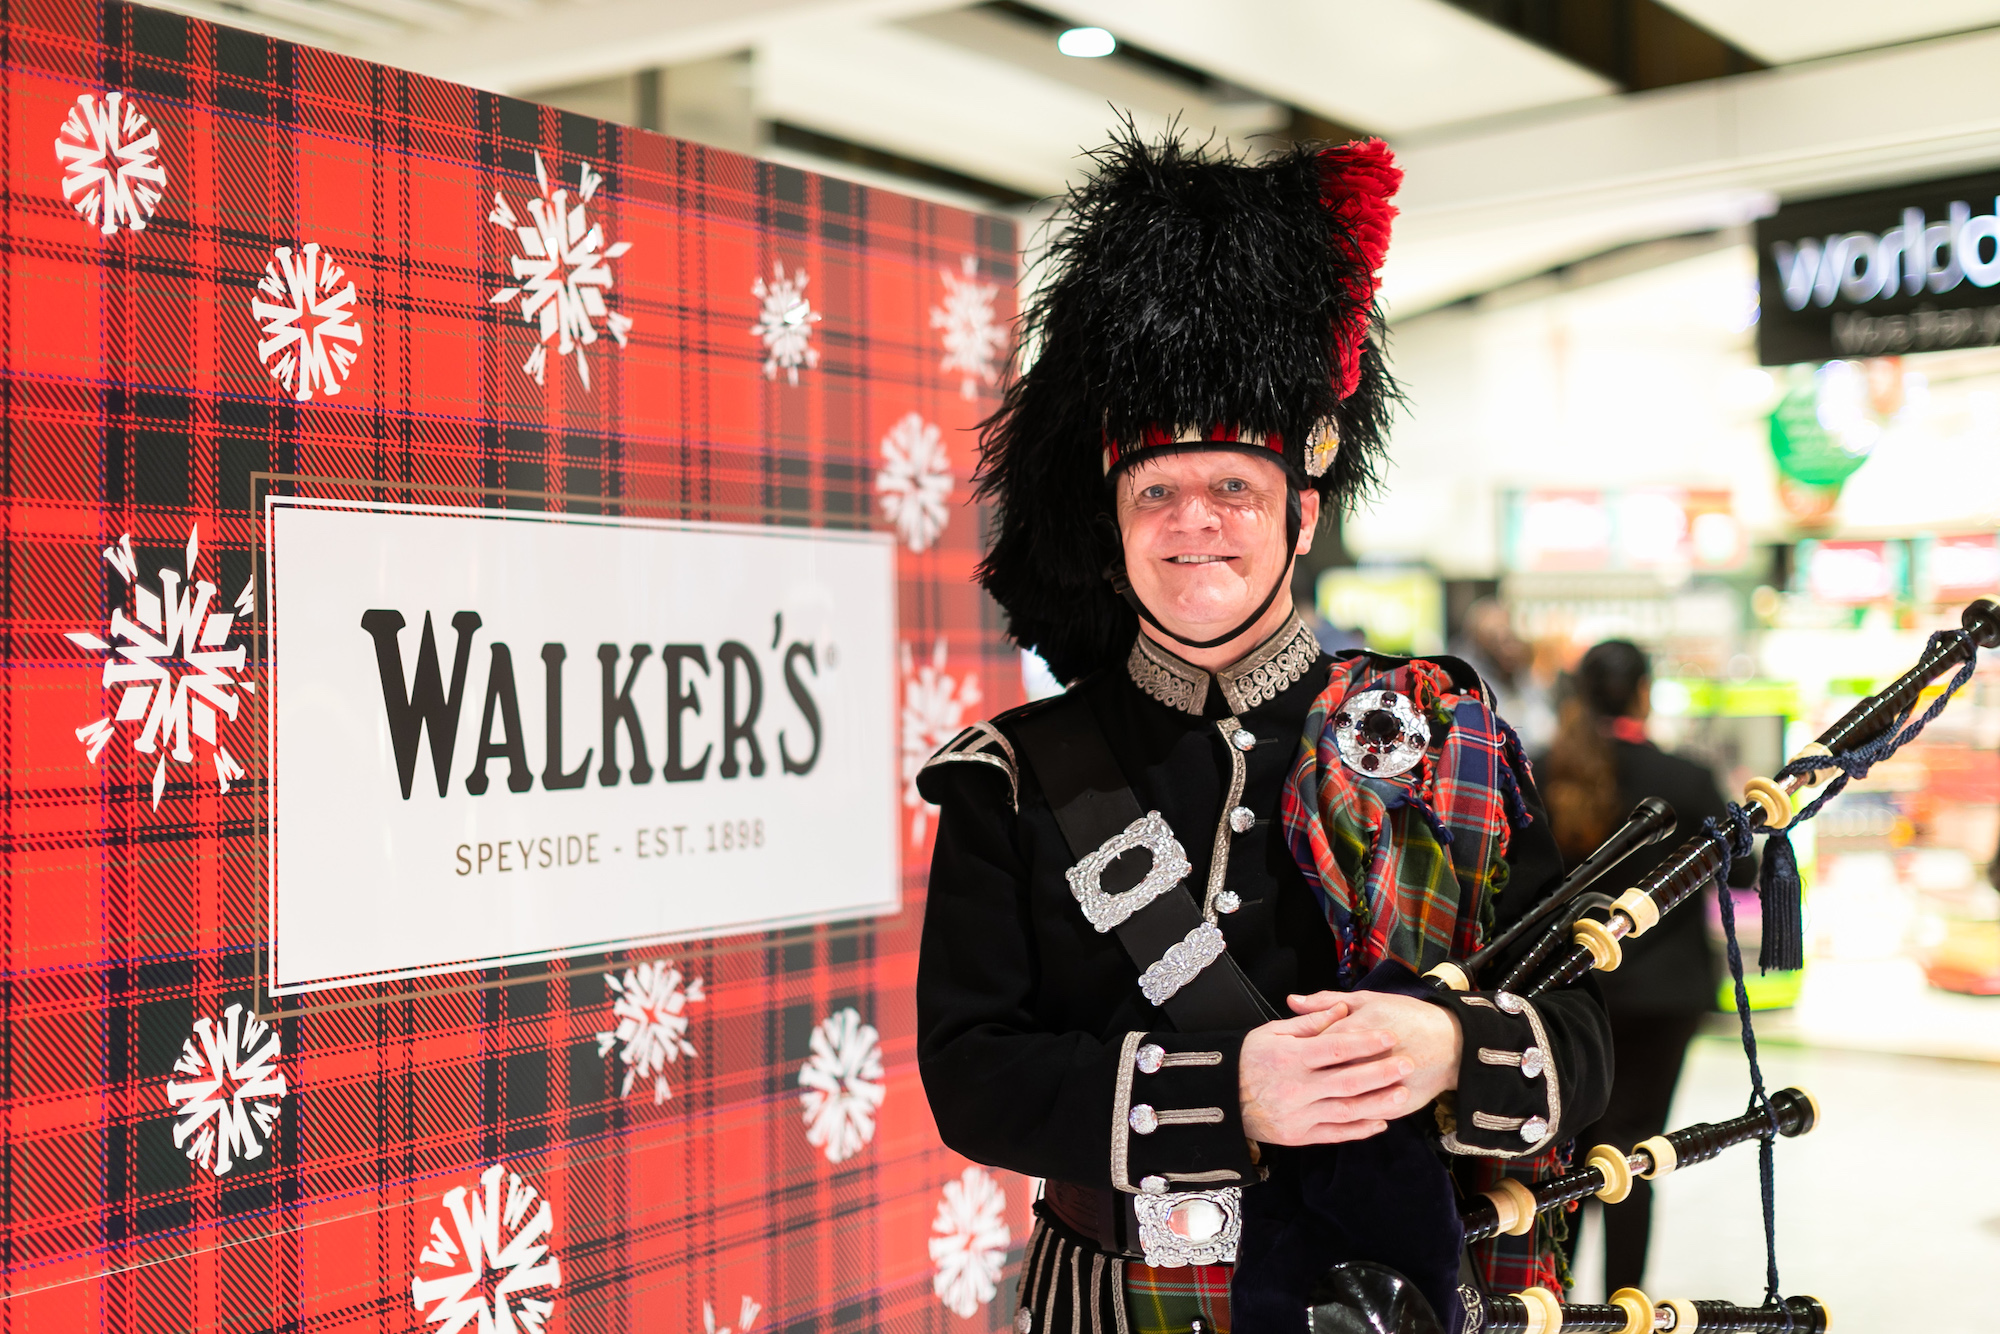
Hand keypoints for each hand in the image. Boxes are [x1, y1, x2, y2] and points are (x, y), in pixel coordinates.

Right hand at [1238, 1000, 1416, 1145]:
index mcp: (1290, 1058)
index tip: (1389, 1036)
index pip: (1336, 1048)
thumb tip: (1340, 1011)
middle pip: (1348, 1080)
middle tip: (1407, 1063)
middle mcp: (1296, 1088)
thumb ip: (1308, 1024)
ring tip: (1402, 1094)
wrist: (1218, 1098)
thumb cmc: (1246, 1059)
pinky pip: (1334, 1134)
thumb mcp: (1271, 1033)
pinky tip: (1380, 1122)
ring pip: (1346, 1110)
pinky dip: (1359, 1129)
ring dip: (1377, 1103)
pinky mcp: (1298, 1136)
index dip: (1365, 1042)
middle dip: (1381, 1072)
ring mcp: (1298, 1114)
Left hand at [1290, 989, 1462, 1110]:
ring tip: (1308, 1096)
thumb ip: (1327, 1002)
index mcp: (1362, 1028)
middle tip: (1291, 1079)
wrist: (1453, 1044)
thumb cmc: (1407, 1016)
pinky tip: (1331, 1112)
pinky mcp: (1395, 1104)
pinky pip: (1364, 1114)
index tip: (1287, 1053)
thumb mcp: (1368, 1000)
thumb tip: (1292, 1001)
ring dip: (1324, 1098)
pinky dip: (1347, 1115)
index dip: (1300, 1050)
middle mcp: (1372, 1058)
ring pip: (1344, 1096)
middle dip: (1307, 1078)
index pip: (1320, 1043)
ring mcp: (1384, 1084)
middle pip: (1328, 1072)